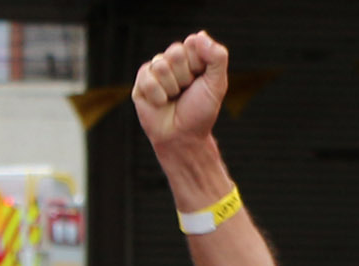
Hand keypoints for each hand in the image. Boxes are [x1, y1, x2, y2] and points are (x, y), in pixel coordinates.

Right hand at [135, 31, 228, 155]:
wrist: (183, 138)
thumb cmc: (200, 113)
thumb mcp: (217, 85)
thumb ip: (217, 57)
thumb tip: (200, 35)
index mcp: (192, 57)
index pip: (192, 43)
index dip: (198, 63)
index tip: (201, 80)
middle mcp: (173, 61)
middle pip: (175, 52)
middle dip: (184, 76)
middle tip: (186, 92)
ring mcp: (156, 71)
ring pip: (161, 66)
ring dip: (172, 88)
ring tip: (173, 99)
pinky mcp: (141, 83)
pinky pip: (148, 78)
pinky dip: (158, 95)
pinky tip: (161, 103)